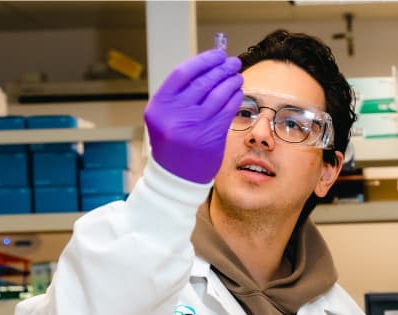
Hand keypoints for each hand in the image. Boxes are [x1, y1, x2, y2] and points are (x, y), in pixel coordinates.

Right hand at [144, 49, 243, 183]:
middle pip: (203, 82)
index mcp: (159, 106)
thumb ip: (181, 95)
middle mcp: (174, 114)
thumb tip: (208, 68)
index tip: (217, 54)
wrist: (175, 177)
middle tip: (233, 62)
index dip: (203, 61)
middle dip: (221, 69)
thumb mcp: (166, 117)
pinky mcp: (210, 136)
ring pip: (218, 94)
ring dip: (231, 82)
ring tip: (237, 76)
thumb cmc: (172, 143)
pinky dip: (234, 98)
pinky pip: (227, 110)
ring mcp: (193, 126)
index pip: (182, 73)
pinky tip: (237, 92)